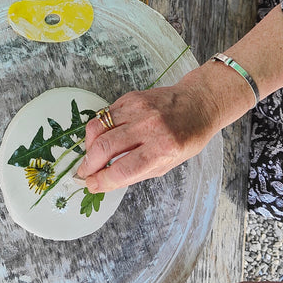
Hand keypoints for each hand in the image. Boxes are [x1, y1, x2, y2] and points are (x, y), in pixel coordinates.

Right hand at [76, 81, 219, 191]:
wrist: (197, 103)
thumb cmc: (187, 137)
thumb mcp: (169, 163)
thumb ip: (137, 173)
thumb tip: (106, 182)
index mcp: (163, 149)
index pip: (123, 169)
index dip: (102, 180)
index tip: (91, 185)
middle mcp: (149, 127)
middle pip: (105, 148)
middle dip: (88, 165)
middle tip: (85, 173)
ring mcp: (138, 109)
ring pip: (98, 128)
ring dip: (89, 147)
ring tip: (91, 157)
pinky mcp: (130, 98)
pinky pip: (104, 115)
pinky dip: (97, 130)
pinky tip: (101, 139)